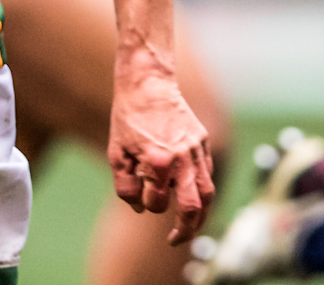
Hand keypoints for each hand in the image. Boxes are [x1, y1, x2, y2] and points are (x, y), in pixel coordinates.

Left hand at [107, 60, 214, 244]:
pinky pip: (206, 174)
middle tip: (175, 240)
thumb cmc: (128, 119)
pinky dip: (201, 190)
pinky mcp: (202, 142)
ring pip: (207, 193)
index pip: (156, 202)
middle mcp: (182, 158)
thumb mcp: (116, 155)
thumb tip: (140, 209)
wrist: (148, 84)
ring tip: (190, 228)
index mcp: (158, 161)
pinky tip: (191, 196)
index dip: (147, 204)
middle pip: (193, 207)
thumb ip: (126, 188)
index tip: (140, 194)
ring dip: (201, 216)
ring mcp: (196, 150)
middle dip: (185, 230)